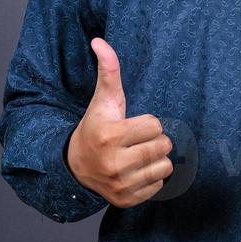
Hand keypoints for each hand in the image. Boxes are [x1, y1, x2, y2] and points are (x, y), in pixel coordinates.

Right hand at [66, 37, 173, 207]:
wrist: (75, 166)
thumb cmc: (96, 127)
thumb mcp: (103, 100)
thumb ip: (108, 70)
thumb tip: (100, 41)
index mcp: (110, 135)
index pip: (156, 126)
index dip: (148, 123)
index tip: (132, 125)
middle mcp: (114, 163)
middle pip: (164, 147)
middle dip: (154, 141)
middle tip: (137, 140)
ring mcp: (120, 184)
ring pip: (165, 167)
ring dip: (156, 160)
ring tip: (139, 155)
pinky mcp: (126, 200)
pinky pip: (159, 186)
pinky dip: (151, 178)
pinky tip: (136, 170)